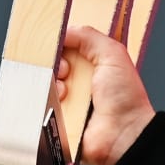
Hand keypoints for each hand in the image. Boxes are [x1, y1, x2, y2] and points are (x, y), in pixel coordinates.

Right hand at [56, 25, 156, 164]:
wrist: (123, 134)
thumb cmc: (125, 96)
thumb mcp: (112, 54)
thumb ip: (89, 37)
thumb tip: (65, 30)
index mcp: (92, 67)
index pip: (65, 49)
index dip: (61, 47)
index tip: (61, 48)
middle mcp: (78, 83)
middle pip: (51, 65)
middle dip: (55, 65)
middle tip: (66, 72)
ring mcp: (67, 102)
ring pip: (44, 84)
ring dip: (52, 85)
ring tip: (65, 92)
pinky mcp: (57, 120)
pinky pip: (40, 106)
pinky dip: (45, 101)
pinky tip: (59, 103)